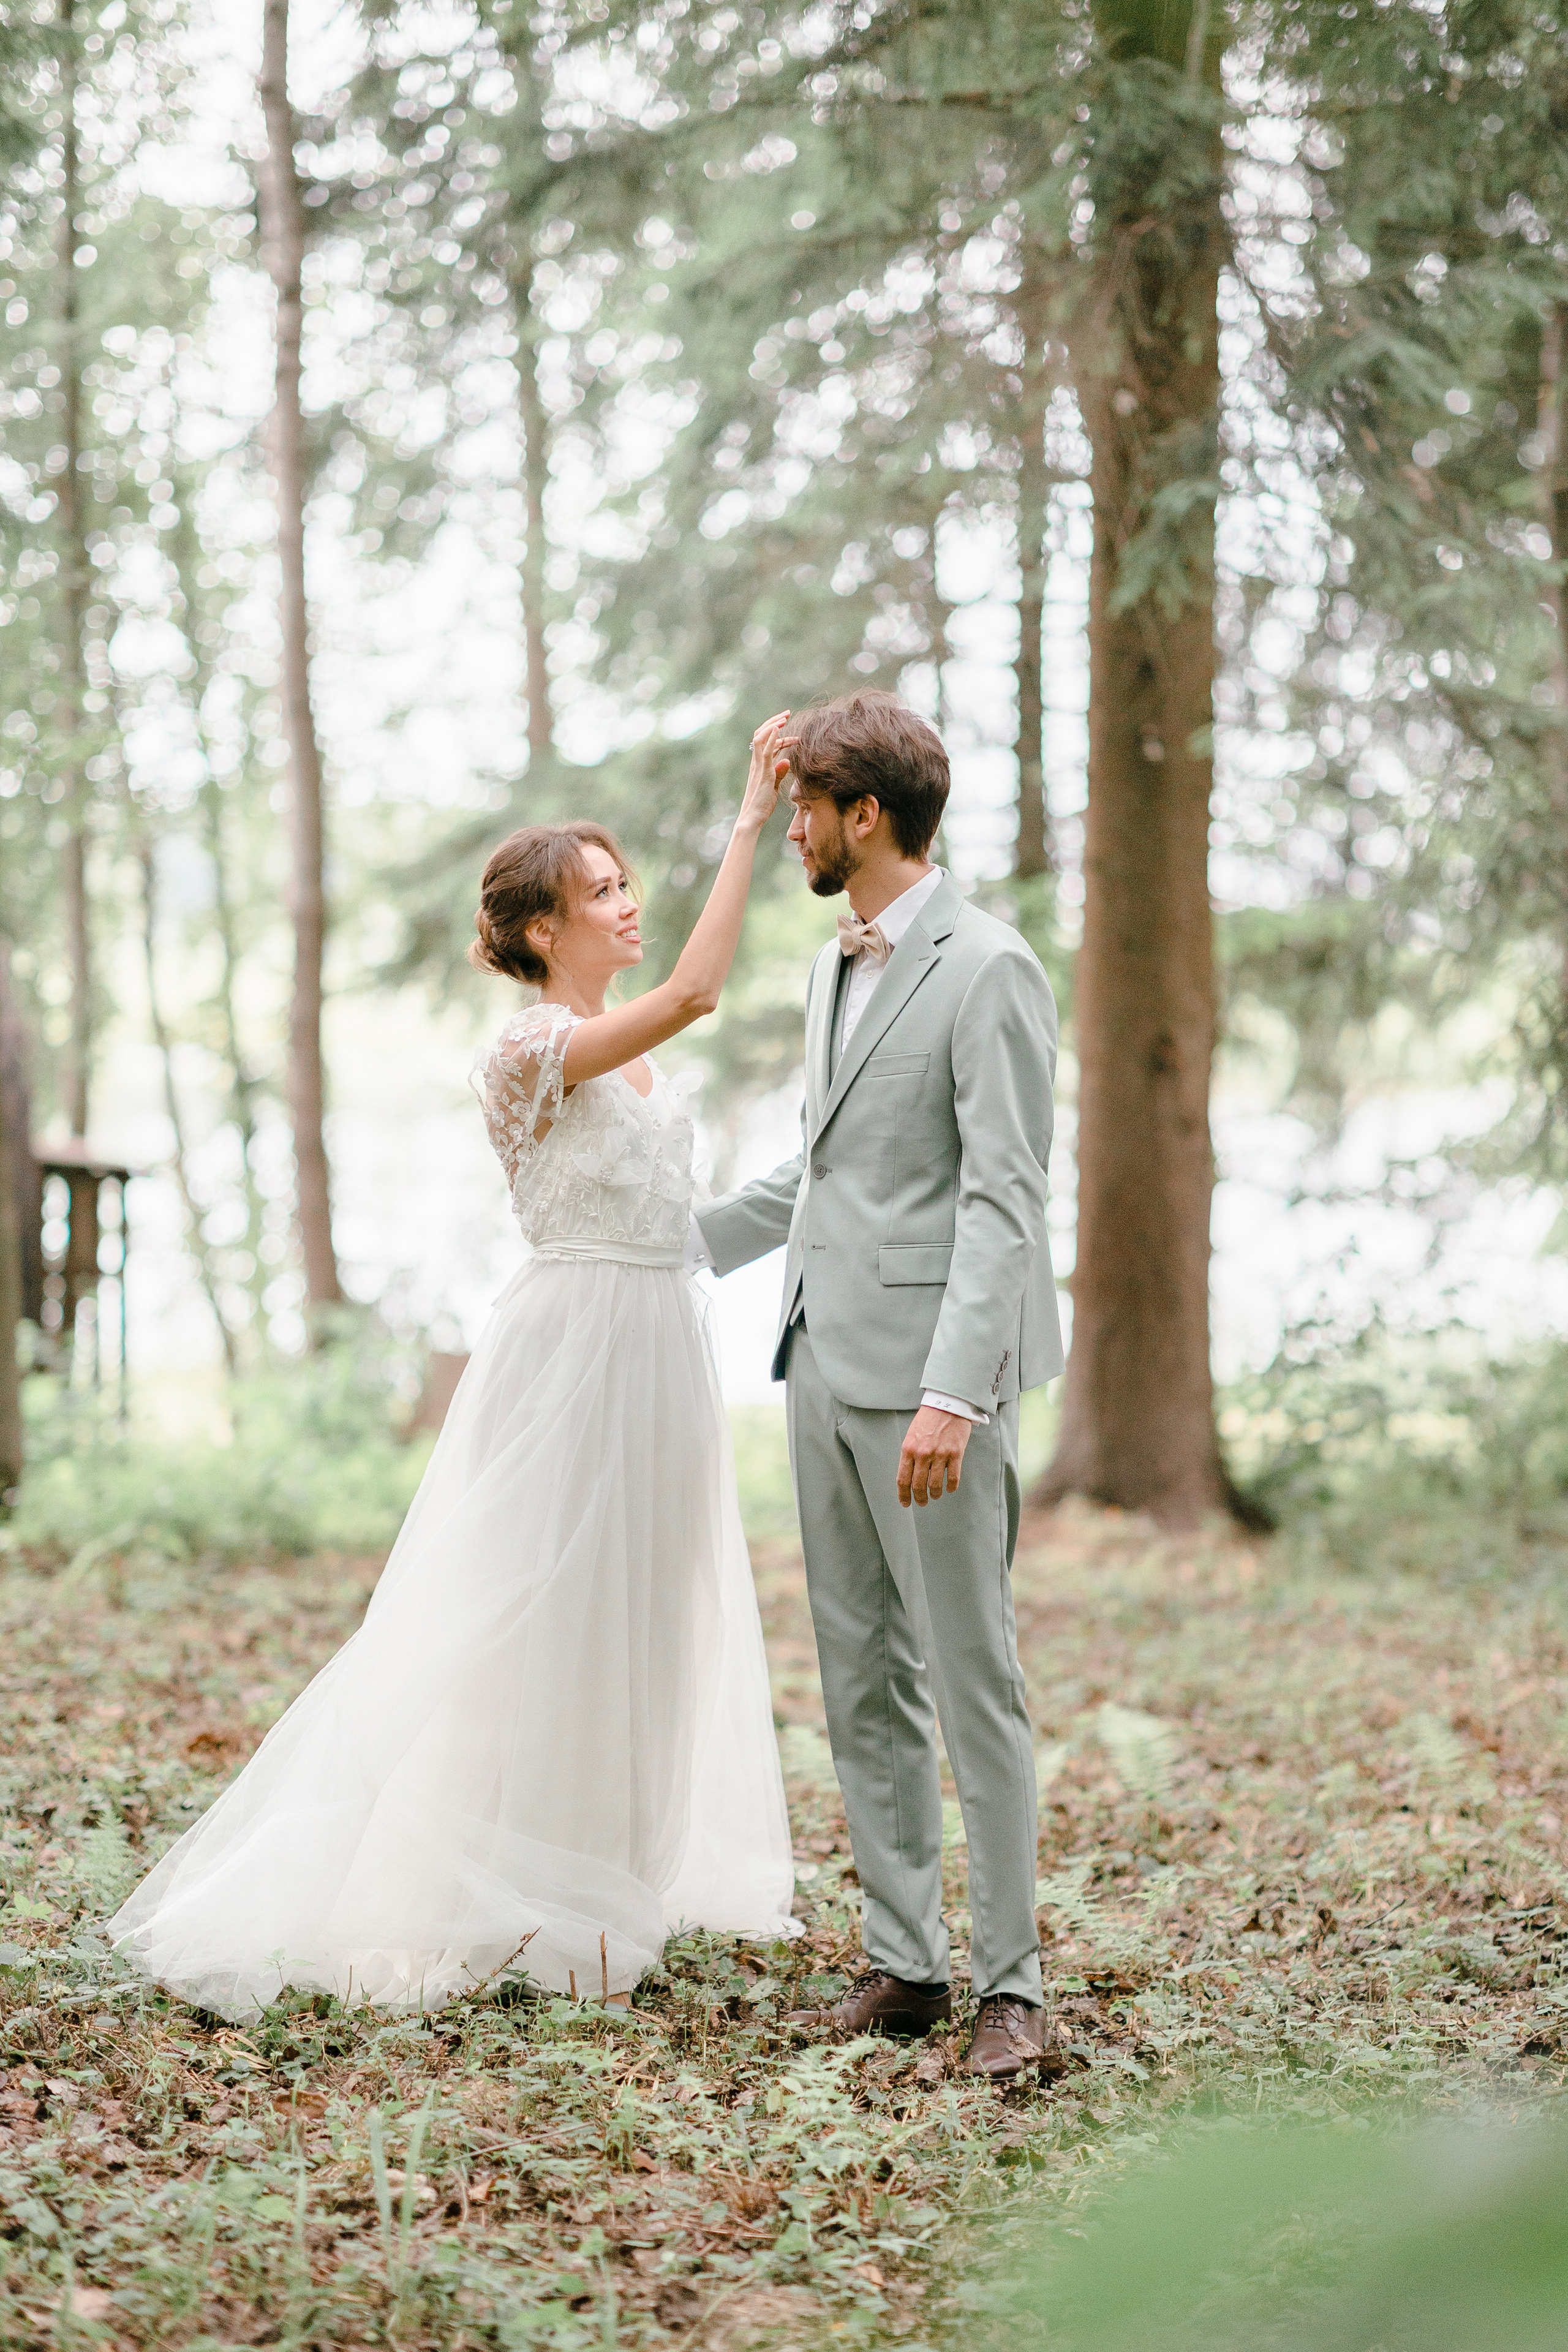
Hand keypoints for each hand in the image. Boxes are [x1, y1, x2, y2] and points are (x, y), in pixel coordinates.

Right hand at [739, 711, 792, 830]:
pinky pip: (765, 750)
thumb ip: (779, 773)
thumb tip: (786, 761)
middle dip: (774, 721)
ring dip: (773, 724)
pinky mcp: (762, 772)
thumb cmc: (762, 805)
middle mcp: (757, 762)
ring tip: (785, 716)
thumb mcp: (774, 786)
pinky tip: (779, 728)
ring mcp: (758, 766)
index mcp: (759, 765)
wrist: (752, 818)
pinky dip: (771, 737)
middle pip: (761, 734)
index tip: (794, 732)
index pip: (767, 742)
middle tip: (788, 713)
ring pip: (761, 737)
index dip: (779, 734)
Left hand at [897, 1406, 971, 1507]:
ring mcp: (940, 1454)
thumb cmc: (929, 1418)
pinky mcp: (955, 1453)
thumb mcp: (912, 1435)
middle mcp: (922, 1454)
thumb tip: (910, 1474)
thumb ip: (910, 1454)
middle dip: (919, 1498)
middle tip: (921, 1502)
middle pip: (918, 1485)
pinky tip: (950, 1488)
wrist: (947, 1403)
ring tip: (935, 1495)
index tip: (905, 1502)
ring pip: (935, 1485)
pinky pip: (953, 1478)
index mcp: (908, 1449)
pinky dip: (951, 1487)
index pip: (903, 1479)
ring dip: (934, 1494)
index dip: (903, 1494)